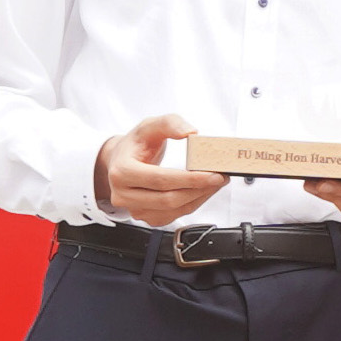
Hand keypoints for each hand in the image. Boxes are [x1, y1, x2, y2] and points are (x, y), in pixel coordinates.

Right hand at [97, 114, 220, 227]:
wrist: (121, 160)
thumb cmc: (135, 144)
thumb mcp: (149, 125)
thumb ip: (170, 123)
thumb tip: (190, 132)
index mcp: (121, 171)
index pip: (160, 179)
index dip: (189, 179)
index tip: (212, 174)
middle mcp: (123, 194)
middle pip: (168, 199)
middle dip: (199, 189)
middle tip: (220, 178)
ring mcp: (133, 209)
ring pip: (172, 210)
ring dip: (198, 198)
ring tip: (215, 184)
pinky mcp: (145, 216)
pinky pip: (173, 216)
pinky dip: (191, 205)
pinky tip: (202, 192)